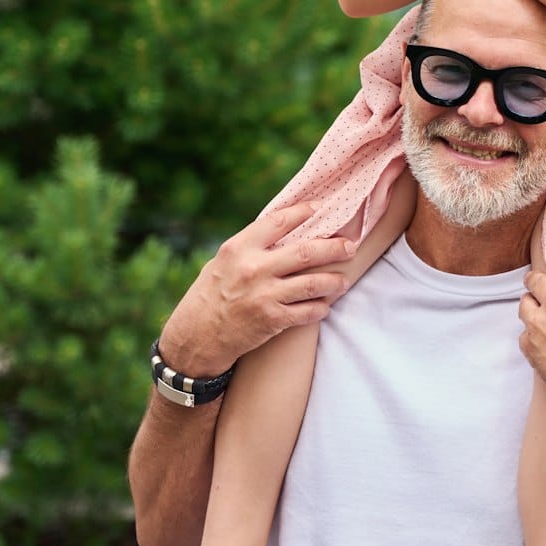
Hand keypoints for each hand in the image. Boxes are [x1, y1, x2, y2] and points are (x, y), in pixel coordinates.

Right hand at [157, 202, 356, 375]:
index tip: (323, 207)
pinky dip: (320, 308)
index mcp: (239, 248)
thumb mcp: (223, 263)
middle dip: (335, 248)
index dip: (305, 211)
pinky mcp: (272, 319)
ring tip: (343, 280)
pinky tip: (324, 306)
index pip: (279, 221)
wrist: (195, 337)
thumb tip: (287, 230)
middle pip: (307, 251)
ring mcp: (264, 294)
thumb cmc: (210, 295)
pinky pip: (308, 311)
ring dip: (334, 282)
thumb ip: (252, 248)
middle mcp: (253, 268)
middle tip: (349, 247)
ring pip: (314, 283)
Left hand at [520, 251, 545, 409]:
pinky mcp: (528, 344)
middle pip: (535, 278)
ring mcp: (538, 323)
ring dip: (532, 304)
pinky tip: (544, 339)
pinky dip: (531, 332)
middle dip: (539, 279)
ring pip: (524, 302)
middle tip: (545, 286)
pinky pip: (523, 331)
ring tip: (542, 312)